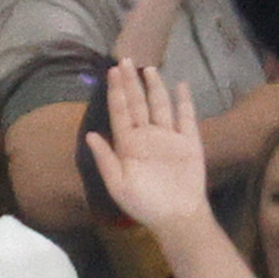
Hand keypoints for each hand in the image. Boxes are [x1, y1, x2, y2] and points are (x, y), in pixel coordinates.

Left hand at [83, 60, 213, 233]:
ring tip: (147, 69)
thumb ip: (105, 159)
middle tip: (125, 60)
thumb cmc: (144, 205)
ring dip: (154, 87)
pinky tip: (181, 85)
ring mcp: (168, 138)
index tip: (111, 72)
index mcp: (128, 145)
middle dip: (131, 82)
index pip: (120, 112)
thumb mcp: (118, 185)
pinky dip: (184, 101)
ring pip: (160, 105)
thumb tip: (90, 135)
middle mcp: (147, 137)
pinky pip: (186, 117)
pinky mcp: (188, 142)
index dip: (115, 92)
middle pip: (137, 103)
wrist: (177, 217)